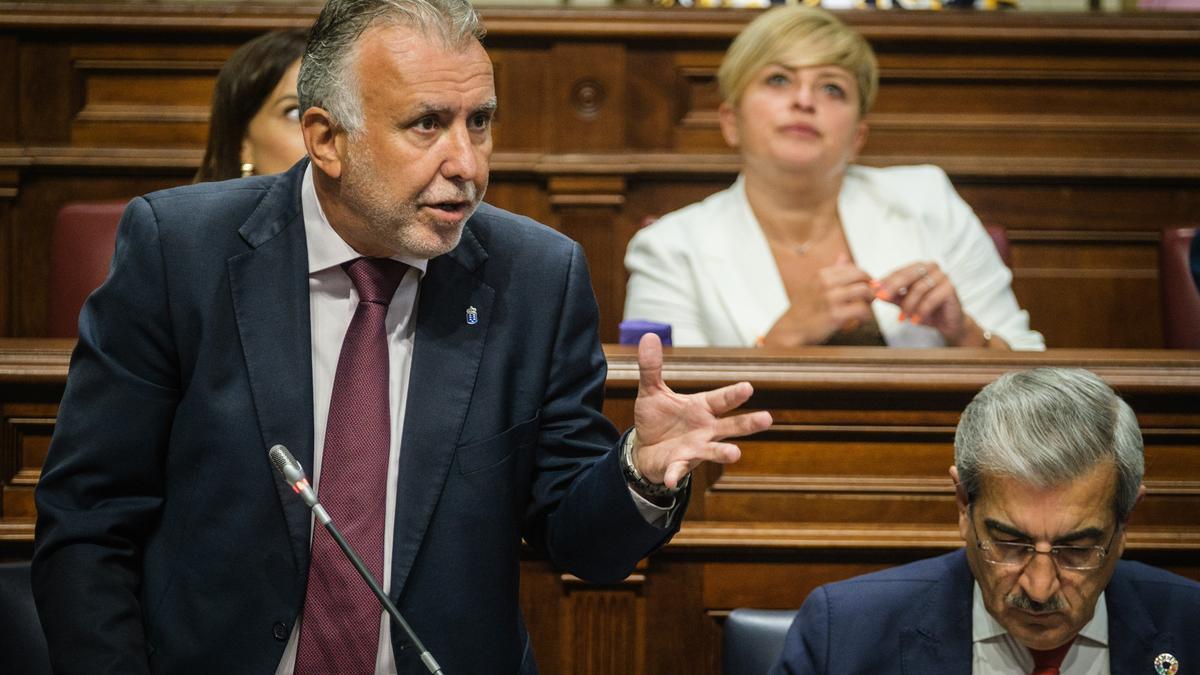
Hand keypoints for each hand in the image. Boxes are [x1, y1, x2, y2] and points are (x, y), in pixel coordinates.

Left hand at [632, 333, 772, 487]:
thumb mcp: (651, 391)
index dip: (734, 394)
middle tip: (767, 418)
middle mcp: (706, 429)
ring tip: (735, 455)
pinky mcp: (680, 465)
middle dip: (748, 423)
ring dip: (724, 453)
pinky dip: (676, 474)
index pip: (721, 399)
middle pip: (732, 426)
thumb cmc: (657, 418)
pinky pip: (679, 470)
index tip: (748, 387)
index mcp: (702, 408)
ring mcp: (696, 449)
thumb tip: (648, 335)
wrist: (646, 449)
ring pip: (715, 451)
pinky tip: (672, 480)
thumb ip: (651, 367)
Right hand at [762, 255, 874, 346]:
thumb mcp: (814, 285)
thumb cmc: (804, 310)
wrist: (791, 330)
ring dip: (869, 301)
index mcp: (821, 275)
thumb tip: (843, 256)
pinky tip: (860, 321)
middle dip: (870, 287)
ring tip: (865, 310)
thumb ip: (832, 272)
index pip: (853, 268)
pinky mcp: (835, 315)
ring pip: (865, 292)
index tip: (865, 287)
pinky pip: (862, 310)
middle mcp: (826, 284)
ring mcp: (831, 299)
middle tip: (870, 297)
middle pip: (861, 276)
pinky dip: (866, 316)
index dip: (863, 278)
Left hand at [874, 261, 980, 345]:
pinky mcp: (951, 288)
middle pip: (908, 275)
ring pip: (919, 288)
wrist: (948, 323)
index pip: (899, 271)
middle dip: (892, 287)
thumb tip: (874, 290)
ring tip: (902, 318)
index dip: (885, 281)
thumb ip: (891, 296)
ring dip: (908, 305)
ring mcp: (943, 277)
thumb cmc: (927, 310)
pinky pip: (931, 298)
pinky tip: (915, 321)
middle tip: (882, 298)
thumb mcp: (904, 303)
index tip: (873, 289)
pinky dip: (921, 310)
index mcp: (920, 267)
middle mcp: (932, 268)